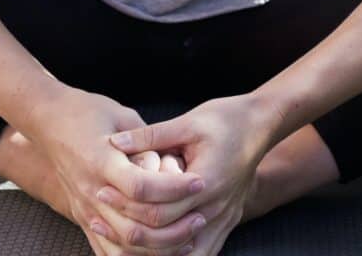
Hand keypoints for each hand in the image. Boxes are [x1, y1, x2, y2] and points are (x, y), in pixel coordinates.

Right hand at [31, 86, 207, 255]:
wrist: (49, 121)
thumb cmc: (87, 111)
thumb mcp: (120, 115)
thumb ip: (146, 140)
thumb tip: (172, 162)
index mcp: (102, 162)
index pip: (142, 187)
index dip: (175, 187)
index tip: (199, 180)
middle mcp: (91, 191)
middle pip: (136, 224)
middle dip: (174, 224)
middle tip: (202, 213)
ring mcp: (85, 209)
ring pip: (124, 245)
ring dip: (159, 247)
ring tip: (188, 237)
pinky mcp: (82, 218)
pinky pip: (108, 251)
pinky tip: (158, 252)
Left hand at [98, 94, 276, 255]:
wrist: (261, 125)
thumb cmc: (227, 118)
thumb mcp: (190, 121)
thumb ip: (153, 135)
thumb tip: (115, 142)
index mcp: (206, 183)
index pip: (158, 208)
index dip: (126, 201)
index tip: (102, 188)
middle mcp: (215, 209)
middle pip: (165, 236)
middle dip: (128, 226)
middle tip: (99, 212)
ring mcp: (223, 221)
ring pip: (181, 255)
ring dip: (148, 251)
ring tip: (118, 234)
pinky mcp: (226, 224)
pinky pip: (199, 255)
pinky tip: (152, 249)